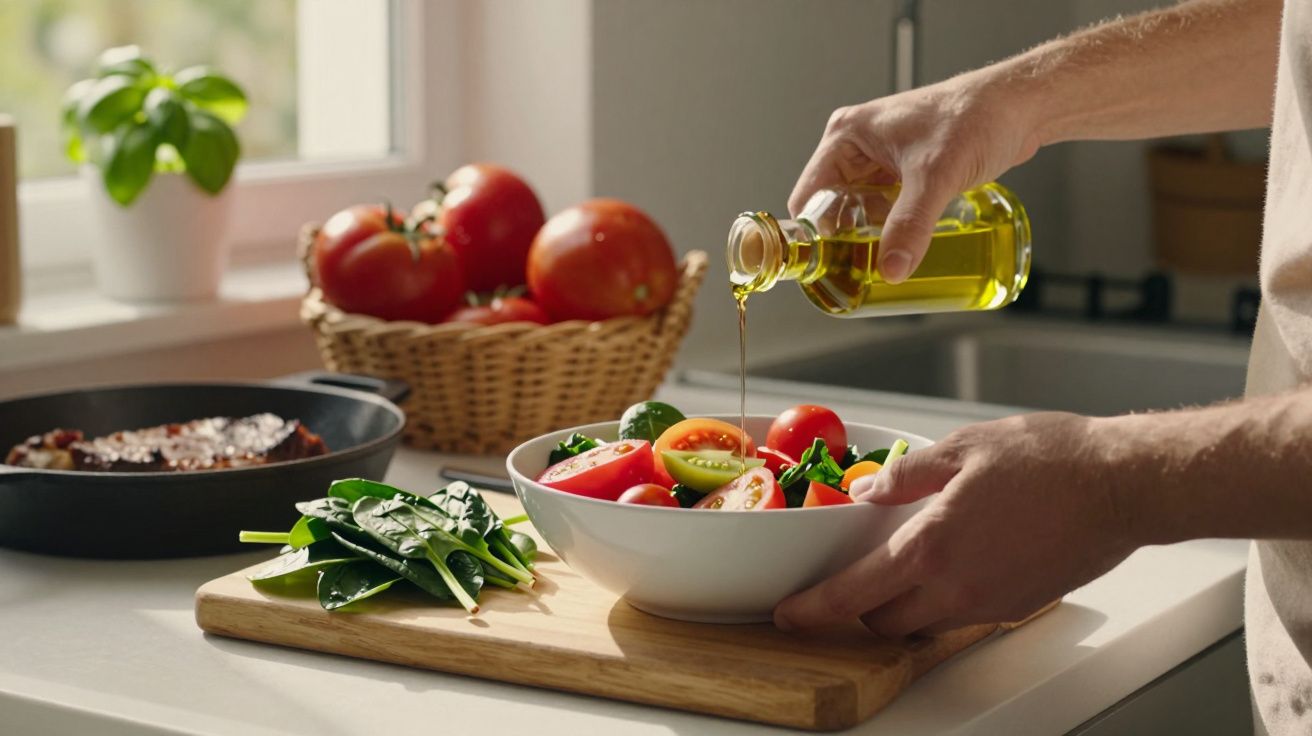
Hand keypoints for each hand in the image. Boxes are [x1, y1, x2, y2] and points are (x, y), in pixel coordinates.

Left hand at [773, 413, 1138, 636]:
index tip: (789, 614)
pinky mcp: (1019, 606)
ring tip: (908, 562)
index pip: (854, 594)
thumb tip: (868, 492)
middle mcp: (958, 588)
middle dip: (860, 607)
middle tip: (854, 576)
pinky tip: (958, 558)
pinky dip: (945, 597)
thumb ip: (907, 476)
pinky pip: (964, 613)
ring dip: (905, 603)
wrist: (1124, 485)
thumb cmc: (1051, 460)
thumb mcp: (963, 447)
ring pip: (925, 622)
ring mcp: (991, 603)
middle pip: (884, 621)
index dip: (814, 608)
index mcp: (933, 548)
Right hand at [789, 72, 1039, 283]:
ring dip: (867, 237)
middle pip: (832, 207)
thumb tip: (891, 267)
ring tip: (876, 266)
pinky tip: (899, 249)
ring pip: (860, 211)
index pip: (810, 194)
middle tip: (854, 272)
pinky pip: (886, 209)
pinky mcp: (906, 172)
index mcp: (847, 135)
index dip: (812, 232)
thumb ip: (910, 224)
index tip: (824, 264)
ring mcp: (883, 160)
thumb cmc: (976, 115)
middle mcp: (859, 147)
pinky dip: (889, 230)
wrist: (1020, 107)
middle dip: (842, 240)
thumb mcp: (934, 175)